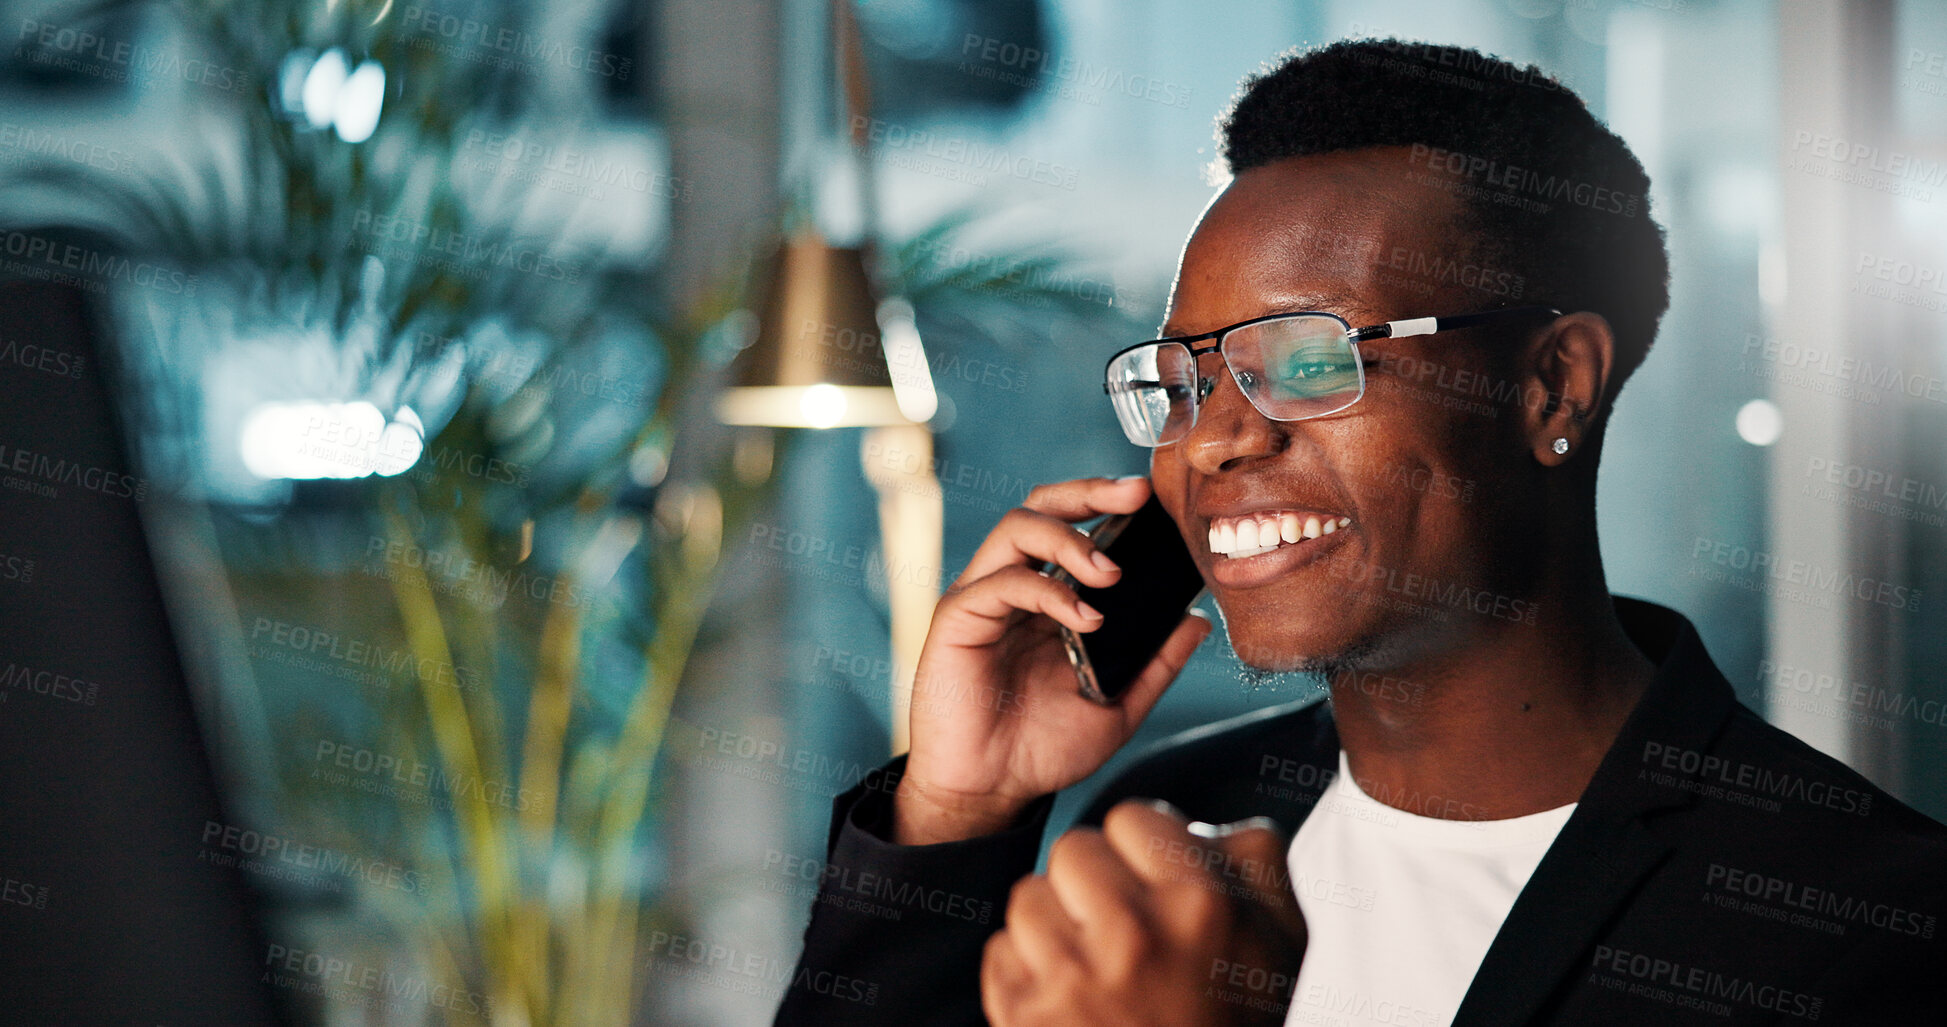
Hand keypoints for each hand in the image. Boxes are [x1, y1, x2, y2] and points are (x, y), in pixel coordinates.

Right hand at [893, 477, 1212, 844]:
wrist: (990, 792)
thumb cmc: (1042, 749)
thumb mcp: (1117, 705)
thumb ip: (1155, 663)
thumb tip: (1198, 621)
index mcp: (1046, 597)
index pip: (1073, 525)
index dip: (1108, 504)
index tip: (1155, 500)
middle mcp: (1012, 585)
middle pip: (1041, 506)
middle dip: (1089, 491)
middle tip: (1136, 495)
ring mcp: (982, 598)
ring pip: (1017, 527)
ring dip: (1071, 538)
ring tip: (1112, 573)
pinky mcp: (957, 619)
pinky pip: (1001, 582)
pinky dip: (1049, 590)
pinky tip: (1086, 618)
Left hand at [980, 800, 1307, 1025]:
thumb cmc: (1232, 1022)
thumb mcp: (1278, 939)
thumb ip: (1252, 858)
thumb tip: (1203, 821)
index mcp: (1200, 904)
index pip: (1131, 817)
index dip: (1140, 847)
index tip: (1150, 879)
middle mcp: (1133, 934)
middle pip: (1072, 848)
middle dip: (1093, 879)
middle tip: (1120, 923)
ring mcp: (1072, 977)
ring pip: (1029, 895)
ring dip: (1055, 923)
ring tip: (1093, 962)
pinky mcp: (1022, 1012)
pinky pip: (1001, 949)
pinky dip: (1027, 970)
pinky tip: (1067, 996)